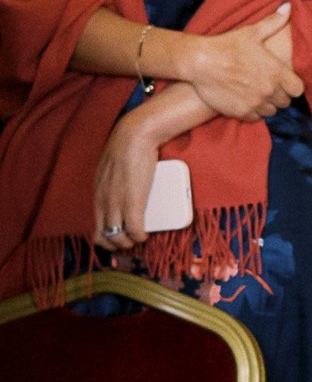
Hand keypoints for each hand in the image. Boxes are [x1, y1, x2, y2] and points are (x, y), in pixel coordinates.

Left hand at [92, 104, 168, 254]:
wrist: (135, 136)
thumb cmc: (127, 148)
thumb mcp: (111, 170)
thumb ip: (112, 184)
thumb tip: (122, 192)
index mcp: (97, 194)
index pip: (95, 227)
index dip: (107, 238)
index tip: (120, 237)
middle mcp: (103, 202)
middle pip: (103, 237)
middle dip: (117, 245)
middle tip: (131, 242)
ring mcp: (117, 203)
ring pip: (118, 238)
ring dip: (129, 243)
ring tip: (140, 238)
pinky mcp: (133, 202)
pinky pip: (135, 231)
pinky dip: (140, 237)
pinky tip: (146, 234)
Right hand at [184, 6, 301, 120]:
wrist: (201, 61)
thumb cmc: (227, 45)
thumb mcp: (252, 32)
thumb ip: (274, 22)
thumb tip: (289, 7)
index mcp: (277, 72)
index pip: (298, 90)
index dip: (292, 86)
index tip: (285, 83)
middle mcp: (270, 90)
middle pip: (285, 102)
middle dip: (280, 96)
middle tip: (269, 88)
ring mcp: (256, 103)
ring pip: (271, 112)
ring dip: (267, 105)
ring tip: (257, 94)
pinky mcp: (241, 112)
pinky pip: (255, 118)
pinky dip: (253, 112)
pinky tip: (246, 101)